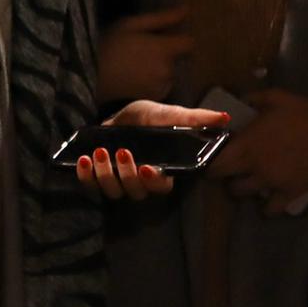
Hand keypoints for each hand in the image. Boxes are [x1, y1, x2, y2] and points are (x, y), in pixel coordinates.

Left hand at [74, 100, 230, 199]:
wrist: (120, 114)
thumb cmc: (149, 117)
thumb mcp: (168, 114)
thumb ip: (193, 118)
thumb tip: (224, 117)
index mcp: (162, 171)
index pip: (162, 187)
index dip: (155, 182)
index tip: (148, 167)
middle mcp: (140, 181)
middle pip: (135, 193)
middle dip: (127, 176)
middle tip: (120, 153)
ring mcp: (118, 181)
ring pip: (112, 191)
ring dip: (104, 175)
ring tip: (99, 153)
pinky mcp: (97, 177)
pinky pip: (90, 186)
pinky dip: (85, 176)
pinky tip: (83, 160)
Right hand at [95, 8, 193, 102]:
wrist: (90, 81)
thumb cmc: (107, 48)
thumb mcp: (128, 26)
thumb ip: (160, 19)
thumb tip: (186, 10)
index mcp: (165, 48)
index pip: (189, 43)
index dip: (180, 40)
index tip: (168, 39)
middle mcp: (168, 68)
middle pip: (177, 59)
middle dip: (165, 56)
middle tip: (141, 54)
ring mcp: (162, 86)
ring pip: (168, 74)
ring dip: (157, 71)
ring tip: (134, 68)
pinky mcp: (154, 99)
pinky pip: (159, 88)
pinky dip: (150, 84)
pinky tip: (133, 80)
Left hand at [211, 88, 307, 215]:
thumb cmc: (306, 114)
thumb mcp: (278, 98)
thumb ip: (254, 98)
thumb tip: (241, 99)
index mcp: (246, 144)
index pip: (215, 162)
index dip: (210, 162)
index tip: (212, 157)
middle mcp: (253, 167)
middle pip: (225, 180)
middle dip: (224, 175)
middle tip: (229, 168)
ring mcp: (271, 182)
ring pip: (243, 194)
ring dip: (242, 188)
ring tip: (248, 180)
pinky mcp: (290, 193)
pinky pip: (271, 209)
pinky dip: (266, 207)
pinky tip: (268, 198)